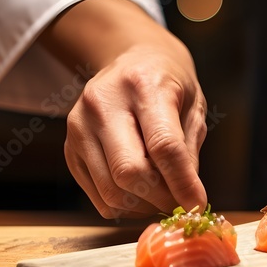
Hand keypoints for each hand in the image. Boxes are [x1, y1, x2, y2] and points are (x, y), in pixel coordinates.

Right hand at [40, 0, 208, 218]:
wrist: (132, 61)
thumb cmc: (169, 85)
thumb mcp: (193, 107)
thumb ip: (188, 153)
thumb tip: (188, 200)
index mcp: (143, 86)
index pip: (162, 145)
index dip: (181, 183)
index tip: (196, 205)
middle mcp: (103, 103)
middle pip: (129, 172)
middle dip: (160, 197)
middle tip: (178, 201)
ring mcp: (79, 126)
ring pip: (110, 190)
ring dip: (142, 205)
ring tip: (160, 197)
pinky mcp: (69, 148)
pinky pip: (97, 195)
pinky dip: (123, 205)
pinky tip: (139, 193)